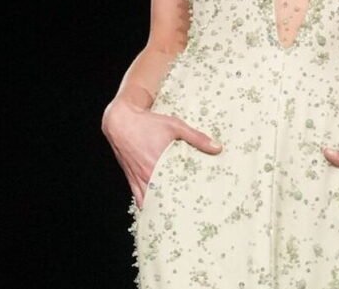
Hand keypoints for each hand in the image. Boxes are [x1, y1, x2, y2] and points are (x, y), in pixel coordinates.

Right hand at [102, 98, 222, 209]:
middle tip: (190, 215)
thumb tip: (218, 148)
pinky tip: (154, 211)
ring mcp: (138, 179)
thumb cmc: (148, 123)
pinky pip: (138, 197)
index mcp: (159, 165)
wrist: (120, 121)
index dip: (187, 201)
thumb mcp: (176, 126)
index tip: (199, 208)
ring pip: (149, 202)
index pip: (176, 190)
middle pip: (163, 199)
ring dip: (160, 208)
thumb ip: (197, 137)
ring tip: (174, 217)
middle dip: (175, 208)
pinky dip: (146, 205)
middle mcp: (147, 176)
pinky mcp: (131, 178)